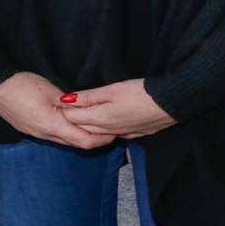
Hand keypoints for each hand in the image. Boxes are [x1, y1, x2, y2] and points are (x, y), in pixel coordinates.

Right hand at [0, 72, 113, 149]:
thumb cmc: (23, 85)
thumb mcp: (51, 91)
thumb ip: (70, 104)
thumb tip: (86, 111)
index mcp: (52, 126)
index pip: (84, 141)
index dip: (101, 139)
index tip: (114, 133)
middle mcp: (45, 134)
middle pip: (75, 143)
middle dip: (94, 139)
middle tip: (108, 130)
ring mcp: (36, 133)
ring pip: (64, 140)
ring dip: (79, 135)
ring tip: (93, 125)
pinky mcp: (30, 128)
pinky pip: (53, 135)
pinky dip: (67, 132)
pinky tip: (71, 122)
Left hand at [60, 79, 176, 139]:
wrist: (171, 103)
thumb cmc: (140, 93)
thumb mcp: (112, 90)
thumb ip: (89, 96)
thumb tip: (65, 100)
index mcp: (101, 118)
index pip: (75, 118)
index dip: (63, 112)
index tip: (53, 106)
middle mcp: (110, 130)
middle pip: (85, 128)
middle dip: (72, 122)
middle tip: (61, 113)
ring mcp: (124, 133)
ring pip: (99, 134)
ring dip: (88, 128)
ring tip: (80, 119)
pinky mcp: (136, 132)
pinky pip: (115, 135)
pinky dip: (105, 132)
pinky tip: (105, 128)